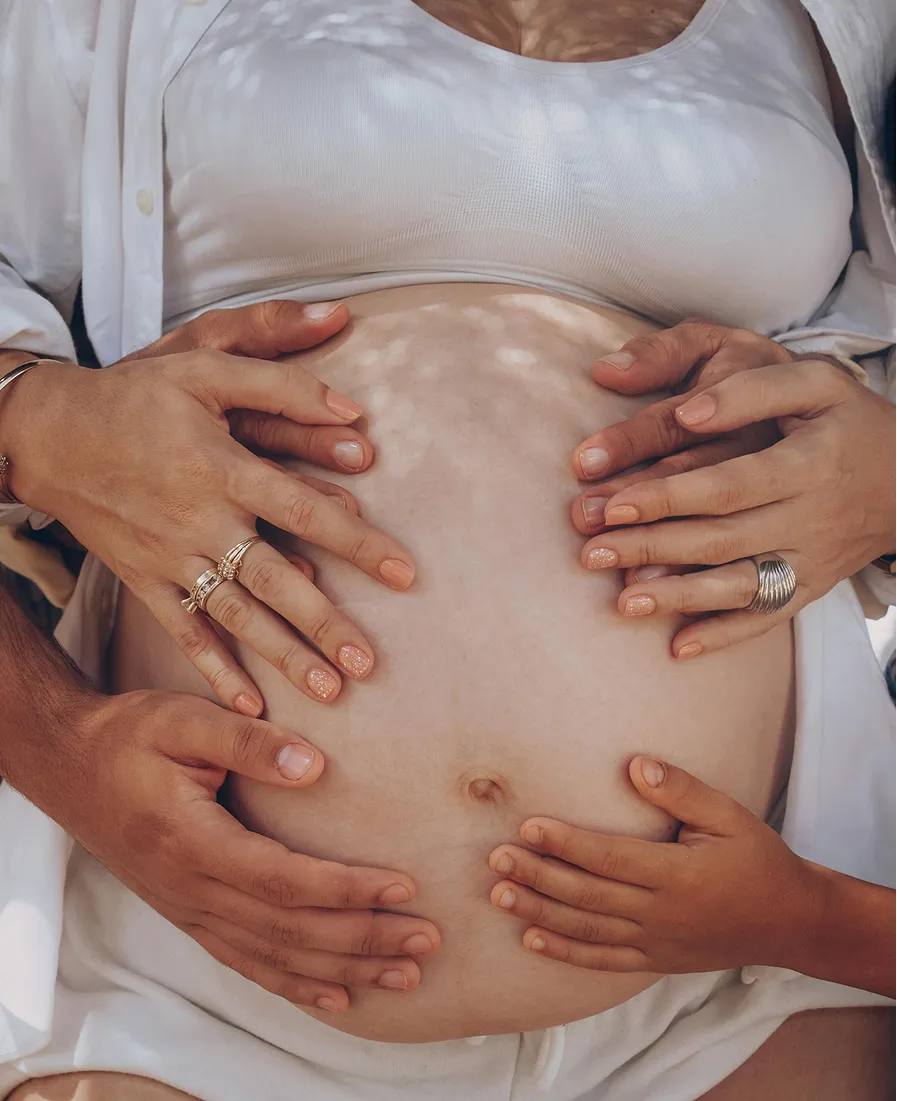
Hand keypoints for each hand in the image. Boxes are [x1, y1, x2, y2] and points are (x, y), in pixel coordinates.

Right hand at [0, 301, 416, 711]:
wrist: (50, 432)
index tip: (405, 574)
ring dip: (283, 654)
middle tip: (369, 662)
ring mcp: (171, 558)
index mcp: (222, 469)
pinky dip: (214, 669)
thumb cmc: (135, 396)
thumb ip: (282, 384)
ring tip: (330, 690)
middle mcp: (201, 521)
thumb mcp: (205, 368)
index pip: (305, 512)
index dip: (358, 542)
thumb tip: (354, 409)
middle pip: (275, 579)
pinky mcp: (145, 581)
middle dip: (324, 623)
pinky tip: (249, 704)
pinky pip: (184, 632)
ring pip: (237, 615)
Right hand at [43, 687, 439, 1011]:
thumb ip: (247, 742)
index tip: (403, 886)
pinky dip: (295, 985)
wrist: (72, 765)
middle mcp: (192, 891)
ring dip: (343, 970)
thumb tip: (314, 764)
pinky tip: (337, 995)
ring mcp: (189, 911)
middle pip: (290, 931)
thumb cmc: (130, 736)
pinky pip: (247, 963)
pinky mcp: (189, 915)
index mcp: (193, 843)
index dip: (347, 889)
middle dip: (363, 938)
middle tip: (427, 939)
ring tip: (403, 973)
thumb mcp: (182, 720)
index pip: (285, 881)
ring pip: (275, 958)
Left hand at [487, 757, 821, 974]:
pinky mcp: (655, 961)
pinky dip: (565, 952)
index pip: (608, 857)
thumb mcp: (729, 815)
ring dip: (540, 912)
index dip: (565, 843)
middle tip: (495, 858)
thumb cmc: (758, 858)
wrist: (790, 921)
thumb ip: (681, 791)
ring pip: (587, 929)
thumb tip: (634, 764)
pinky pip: (603, 960)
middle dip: (538, 875)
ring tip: (499, 895)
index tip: (527, 826)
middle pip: (587, 895)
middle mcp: (661, 913)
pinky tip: (531, 939)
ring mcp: (656, 942)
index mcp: (678, 875)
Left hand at [570, 320, 895, 655]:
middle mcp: (808, 518)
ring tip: (622, 602)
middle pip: (720, 538)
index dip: (668, 496)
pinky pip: (766, 619)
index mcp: (807, 464)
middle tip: (590, 552)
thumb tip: (686, 411)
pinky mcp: (809, 588)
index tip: (613, 504)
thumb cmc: (846, 421)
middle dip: (651, 546)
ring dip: (678, 596)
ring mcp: (808, 560)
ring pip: (737, 585)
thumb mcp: (813, 385)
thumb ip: (750, 390)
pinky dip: (723, 636)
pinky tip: (677, 647)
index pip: (727, 485)